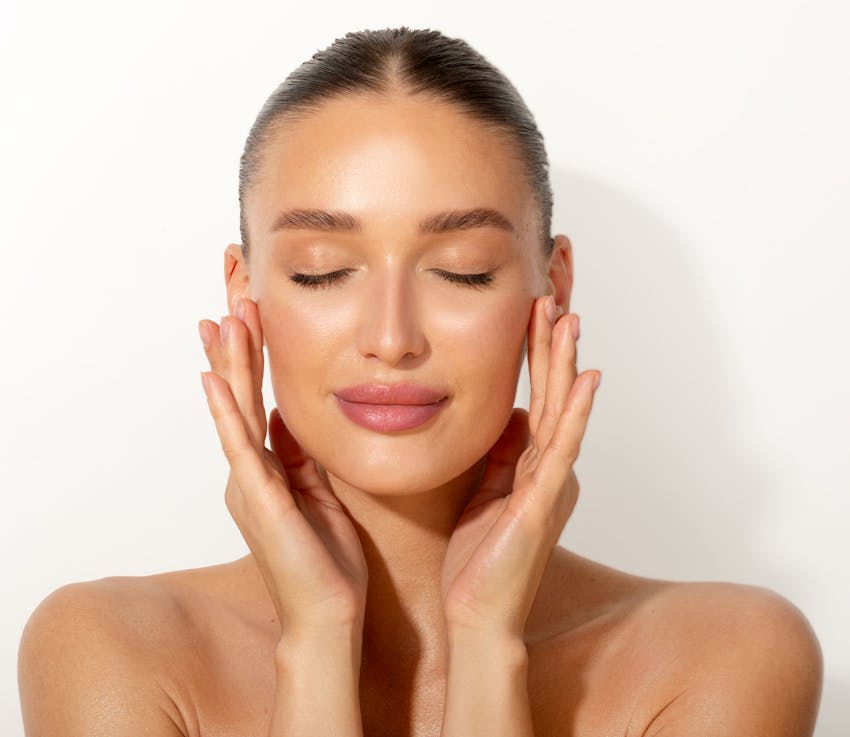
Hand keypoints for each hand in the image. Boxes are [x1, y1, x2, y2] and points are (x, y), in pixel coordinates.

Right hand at [198, 297, 367, 635]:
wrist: (328, 615)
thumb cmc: (328, 559)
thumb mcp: (319, 492)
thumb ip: (301, 457)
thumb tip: (290, 418)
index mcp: (267, 468)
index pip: (255, 398)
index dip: (250, 354)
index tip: (246, 309)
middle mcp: (251, 471)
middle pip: (238, 394)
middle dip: (235, 344)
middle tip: (230, 295)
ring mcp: (250, 484)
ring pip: (235, 411)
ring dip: (229, 364)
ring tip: (224, 317)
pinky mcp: (259, 500)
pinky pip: (241, 448)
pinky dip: (225, 413)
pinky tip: (213, 381)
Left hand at [440, 296, 599, 637]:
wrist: (476, 616)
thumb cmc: (476, 560)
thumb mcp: (483, 492)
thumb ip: (499, 454)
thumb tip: (508, 415)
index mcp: (530, 466)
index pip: (534, 398)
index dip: (534, 356)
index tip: (532, 312)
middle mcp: (546, 469)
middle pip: (550, 394)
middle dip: (550, 345)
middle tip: (553, 297)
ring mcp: (548, 484)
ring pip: (559, 411)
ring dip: (563, 364)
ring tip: (568, 319)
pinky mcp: (542, 503)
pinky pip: (560, 449)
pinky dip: (574, 413)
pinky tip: (584, 379)